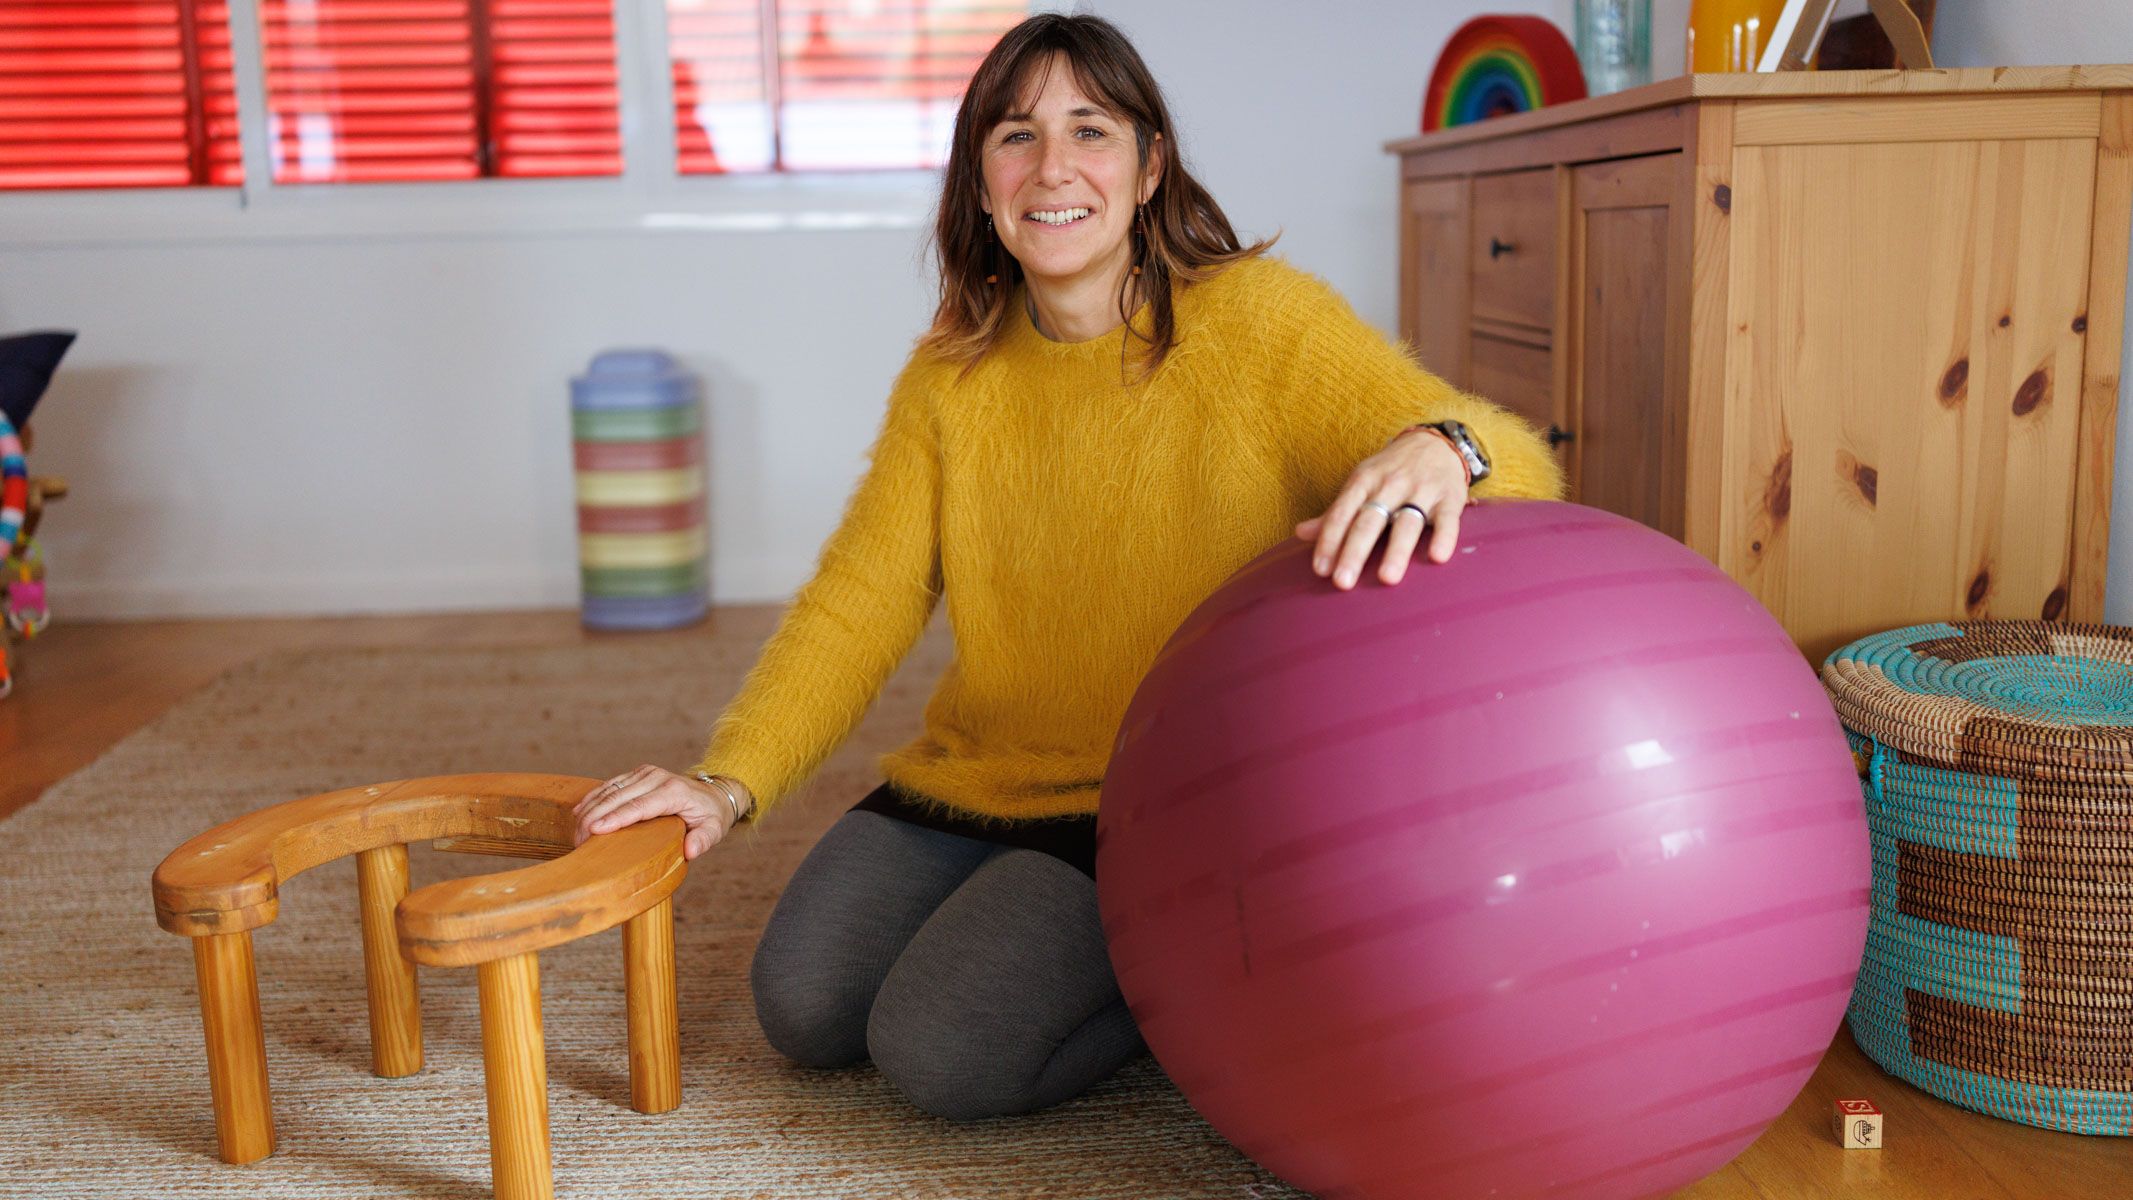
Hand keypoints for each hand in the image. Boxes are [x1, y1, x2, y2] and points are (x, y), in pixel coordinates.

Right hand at [572, 764, 747, 860]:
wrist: (713, 794)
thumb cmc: (711, 816)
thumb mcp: (714, 830)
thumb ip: (703, 840)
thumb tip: (690, 850)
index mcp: (673, 792)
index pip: (639, 806)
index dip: (615, 817)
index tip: (594, 830)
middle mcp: (657, 778)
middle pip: (619, 797)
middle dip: (595, 817)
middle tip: (578, 841)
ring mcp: (645, 773)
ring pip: (610, 789)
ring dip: (589, 809)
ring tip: (575, 832)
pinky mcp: (637, 773)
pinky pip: (610, 785)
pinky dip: (592, 798)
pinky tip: (578, 813)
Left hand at [1294, 428, 1468, 589]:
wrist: (1436, 442)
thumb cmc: (1391, 471)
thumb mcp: (1361, 483)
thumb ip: (1336, 512)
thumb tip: (1300, 534)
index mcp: (1364, 481)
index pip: (1342, 513)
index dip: (1330, 541)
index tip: (1321, 570)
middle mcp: (1390, 484)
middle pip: (1369, 521)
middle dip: (1354, 552)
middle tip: (1343, 582)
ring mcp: (1421, 490)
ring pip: (1407, 522)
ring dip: (1397, 551)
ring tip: (1387, 579)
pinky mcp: (1450, 498)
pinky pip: (1448, 519)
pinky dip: (1444, 537)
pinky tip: (1437, 557)